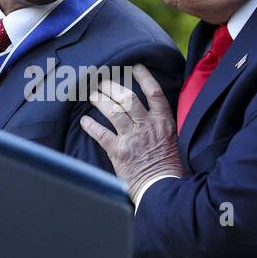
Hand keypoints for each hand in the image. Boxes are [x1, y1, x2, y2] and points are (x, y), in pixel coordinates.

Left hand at [80, 64, 184, 198]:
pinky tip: (84, 121)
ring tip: (92, 95)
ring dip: (100, 101)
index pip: (154, 92)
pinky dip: (90, 126)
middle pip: (127, 98)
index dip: (144, 77)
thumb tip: (152, 115)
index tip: (134, 68)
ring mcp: (132, 138)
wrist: (162, 189)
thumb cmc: (169, 169)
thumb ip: (161, 126)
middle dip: (113, 87)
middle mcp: (147, 126)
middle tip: (103, 82)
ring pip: (113, 111)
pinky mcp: (118, 151)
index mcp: (163, 122)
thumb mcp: (173, 141)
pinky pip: (100, 133)